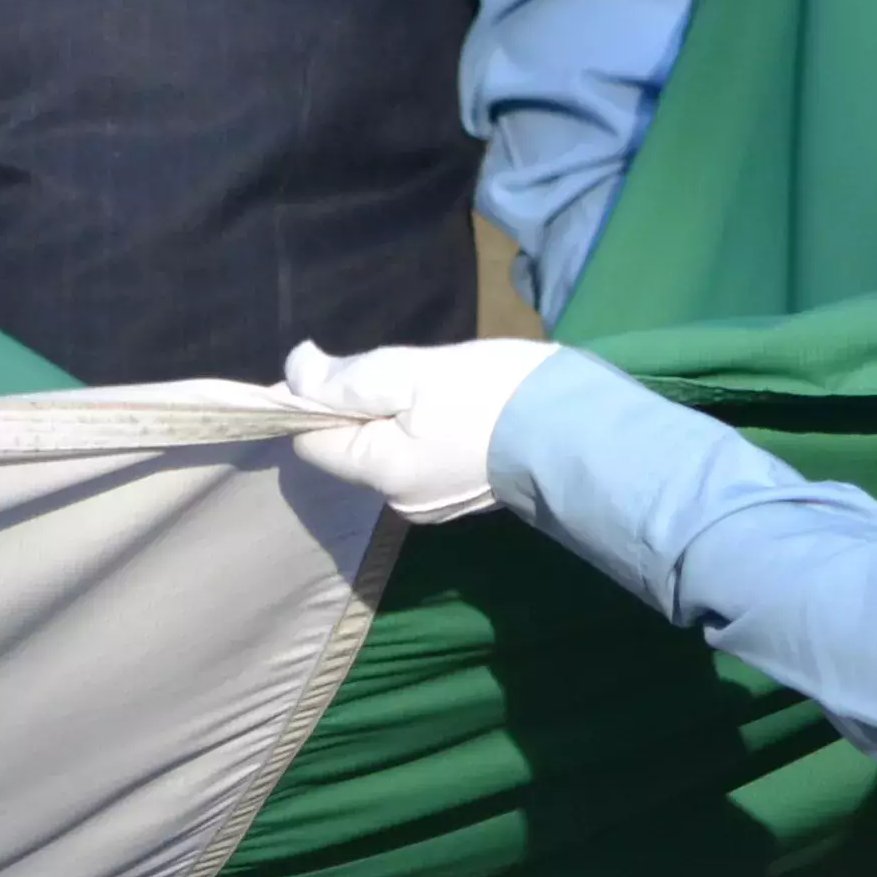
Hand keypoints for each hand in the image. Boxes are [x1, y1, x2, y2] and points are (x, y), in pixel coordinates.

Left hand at [280, 337, 561, 523]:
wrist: (582, 431)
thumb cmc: (494, 395)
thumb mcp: (415, 371)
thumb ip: (348, 377)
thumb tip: (294, 372)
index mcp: (380, 473)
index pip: (311, 441)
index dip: (315, 402)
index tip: (346, 370)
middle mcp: (400, 502)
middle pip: (355, 448)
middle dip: (368, 409)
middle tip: (410, 375)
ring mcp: (437, 505)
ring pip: (393, 454)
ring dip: (403, 421)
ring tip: (446, 391)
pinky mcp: (468, 498)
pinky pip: (427, 461)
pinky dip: (434, 436)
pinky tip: (467, 414)